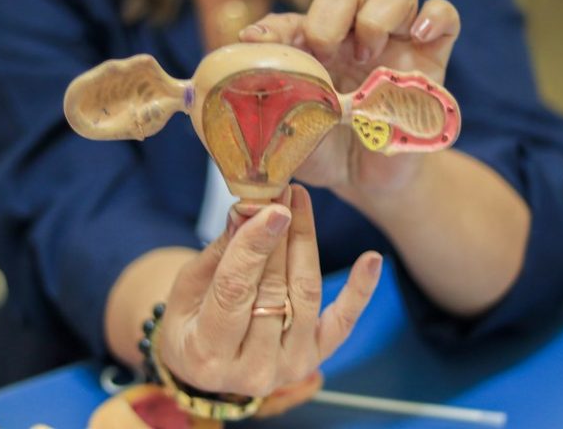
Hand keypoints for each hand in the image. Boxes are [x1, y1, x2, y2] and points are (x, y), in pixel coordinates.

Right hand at [158, 185, 381, 396]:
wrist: (206, 361)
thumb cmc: (190, 318)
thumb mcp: (190, 284)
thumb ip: (221, 251)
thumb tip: (247, 209)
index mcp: (207, 353)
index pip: (233, 291)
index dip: (253, 247)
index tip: (270, 208)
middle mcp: (251, 369)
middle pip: (273, 290)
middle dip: (280, 237)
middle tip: (283, 193)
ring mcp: (288, 366)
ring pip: (305, 295)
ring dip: (305, 243)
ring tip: (300, 202)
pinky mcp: (315, 357)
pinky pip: (342, 322)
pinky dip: (360, 290)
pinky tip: (372, 259)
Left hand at [239, 0, 460, 199]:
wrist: (367, 183)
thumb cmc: (322, 153)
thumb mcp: (283, 137)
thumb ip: (256, 118)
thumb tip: (208, 110)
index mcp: (309, 50)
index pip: (291, 19)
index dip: (272, 27)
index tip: (256, 44)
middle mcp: (350, 37)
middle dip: (328, 15)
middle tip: (323, 50)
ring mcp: (393, 45)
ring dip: (378, 14)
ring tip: (369, 52)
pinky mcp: (431, 60)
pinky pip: (444, 17)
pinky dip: (435, 15)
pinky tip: (419, 35)